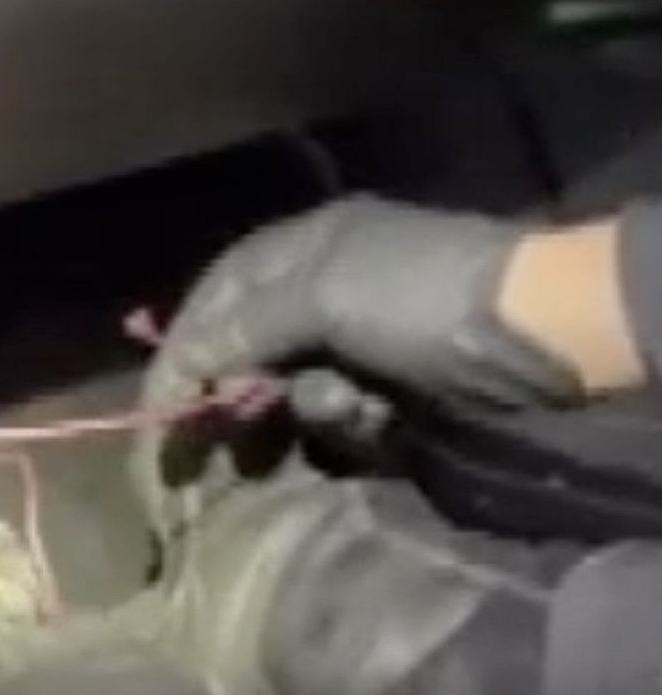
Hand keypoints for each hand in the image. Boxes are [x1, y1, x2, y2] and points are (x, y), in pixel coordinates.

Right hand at [150, 196, 583, 411]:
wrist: (534, 332)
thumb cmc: (416, 297)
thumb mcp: (322, 297)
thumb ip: (244, 327)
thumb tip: (181, 361)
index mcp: (299, 248)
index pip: (214, 299)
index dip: (182, 353)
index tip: (161, 411)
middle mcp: (319, 287)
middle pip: (245, 347)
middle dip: (232, 394)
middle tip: (210, 446)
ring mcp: (355, 335)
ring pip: (289, 386)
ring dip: (301, 407)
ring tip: (334, 413)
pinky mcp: (387, 379)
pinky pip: (336, 407)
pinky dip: (346, 418)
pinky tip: (374, 418)